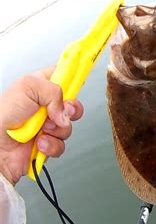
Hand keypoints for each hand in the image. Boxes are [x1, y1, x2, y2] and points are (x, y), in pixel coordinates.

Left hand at [0, 66, 83, 184]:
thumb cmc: (2, 114)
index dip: (72, 79)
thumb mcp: (27, 87)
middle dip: (71, 110)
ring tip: (41, 130)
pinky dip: (51, 145)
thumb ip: (54, 91)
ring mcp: (46, 126)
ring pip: (68, 127)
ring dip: (57, 130)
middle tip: (62, 111)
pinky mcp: (46, 144)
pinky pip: (61, 145)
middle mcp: (44, 107)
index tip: (79, 79)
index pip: (62, 78)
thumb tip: (66, 108)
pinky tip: (38, 143)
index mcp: (39, 88)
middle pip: (72, 105)